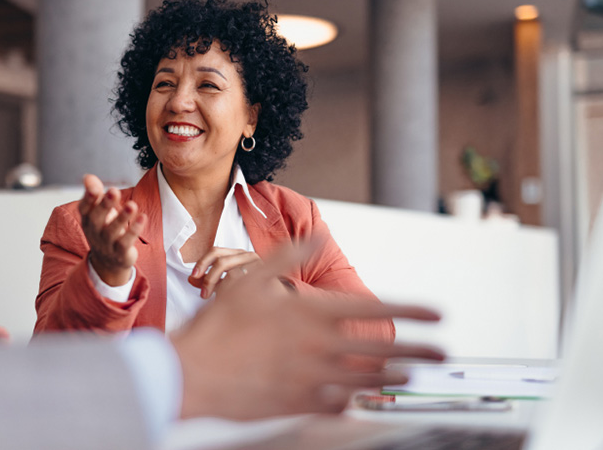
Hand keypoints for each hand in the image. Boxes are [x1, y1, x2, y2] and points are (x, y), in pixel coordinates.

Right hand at [78, 174, 146, 285]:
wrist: (108, 262)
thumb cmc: (104, 229)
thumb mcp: (98, 211)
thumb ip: (95, 193)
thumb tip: (87, 177)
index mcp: (88, 219)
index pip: (84, 208)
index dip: (88, 198)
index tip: (95, 188)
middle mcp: (95, 231)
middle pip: (97, 218)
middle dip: (105, 204)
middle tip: (114, 190)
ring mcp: (107, 243)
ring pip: (113, 230)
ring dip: (122, 217)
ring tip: (132, 205)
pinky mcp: (120, 252)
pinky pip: (126, 242)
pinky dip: (134, 230)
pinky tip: (143, 217)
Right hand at [171, 244, 443, 419]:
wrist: (193, 373)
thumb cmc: (220, 326)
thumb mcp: (251, 278)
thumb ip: (289, 254)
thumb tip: (318, 232)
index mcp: (311, 313)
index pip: (377, 309)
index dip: (412, 311)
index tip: (438, 315)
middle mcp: (319, 347)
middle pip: (383, 350)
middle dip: (420, 351)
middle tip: (443, 353)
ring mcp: (312, 378)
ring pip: (368, 380)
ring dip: (395, 376)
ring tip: (412, 375)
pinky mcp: (300, 404)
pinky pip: (338, 404)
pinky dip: (352, 400)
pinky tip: (358, 398)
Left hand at [189, 247, 283, 298]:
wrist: (276, 300)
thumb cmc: (248, 291)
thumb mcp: (225, 285)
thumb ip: (208, 281)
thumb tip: (191, 279)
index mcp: (236, 253)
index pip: (215, 252)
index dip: (202, 263)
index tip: (193, 277)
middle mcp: (247, 255)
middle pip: (221, 261)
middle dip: (209, 278)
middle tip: (203, 294)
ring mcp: (258, 265)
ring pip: (233, 273)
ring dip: (220, 288)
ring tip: (215, 301)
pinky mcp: (267, 276)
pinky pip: (246, 283)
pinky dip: (234, 292)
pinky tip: (231, 301)